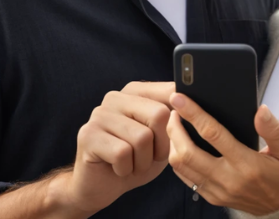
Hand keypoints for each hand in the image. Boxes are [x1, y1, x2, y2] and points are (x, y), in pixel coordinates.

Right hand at [57, 82, 174, 214]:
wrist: (100, 186)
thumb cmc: (136, 159)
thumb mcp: (162, 138)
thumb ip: (174, 119)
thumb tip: (190, 105)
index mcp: (136, 91)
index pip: (170, 92)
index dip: (180, 117)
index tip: (177, 132)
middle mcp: (116, 97)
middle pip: (159, 114)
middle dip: (162, 145)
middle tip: (150, 156)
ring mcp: (100, 114)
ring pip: (142, 137)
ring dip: (143, 161)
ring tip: (133, 163)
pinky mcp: (88, 134)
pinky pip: (122, 153)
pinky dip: (126, 169)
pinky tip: (118, 168)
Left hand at [167, 94, 278, 214]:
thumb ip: (274, 129)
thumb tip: (260, 110)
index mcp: (246, 164)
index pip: (212, 134)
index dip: (193, 113)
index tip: (179, 98)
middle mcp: (228, 179)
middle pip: (187, 153)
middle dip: (174, 129)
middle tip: (173, 110)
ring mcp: (218, 191)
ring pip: (182, 168)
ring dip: (173, 144)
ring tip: (175, 125)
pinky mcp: (213, 198)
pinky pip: (186, 179)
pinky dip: (178, 160)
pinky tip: (181, 145)